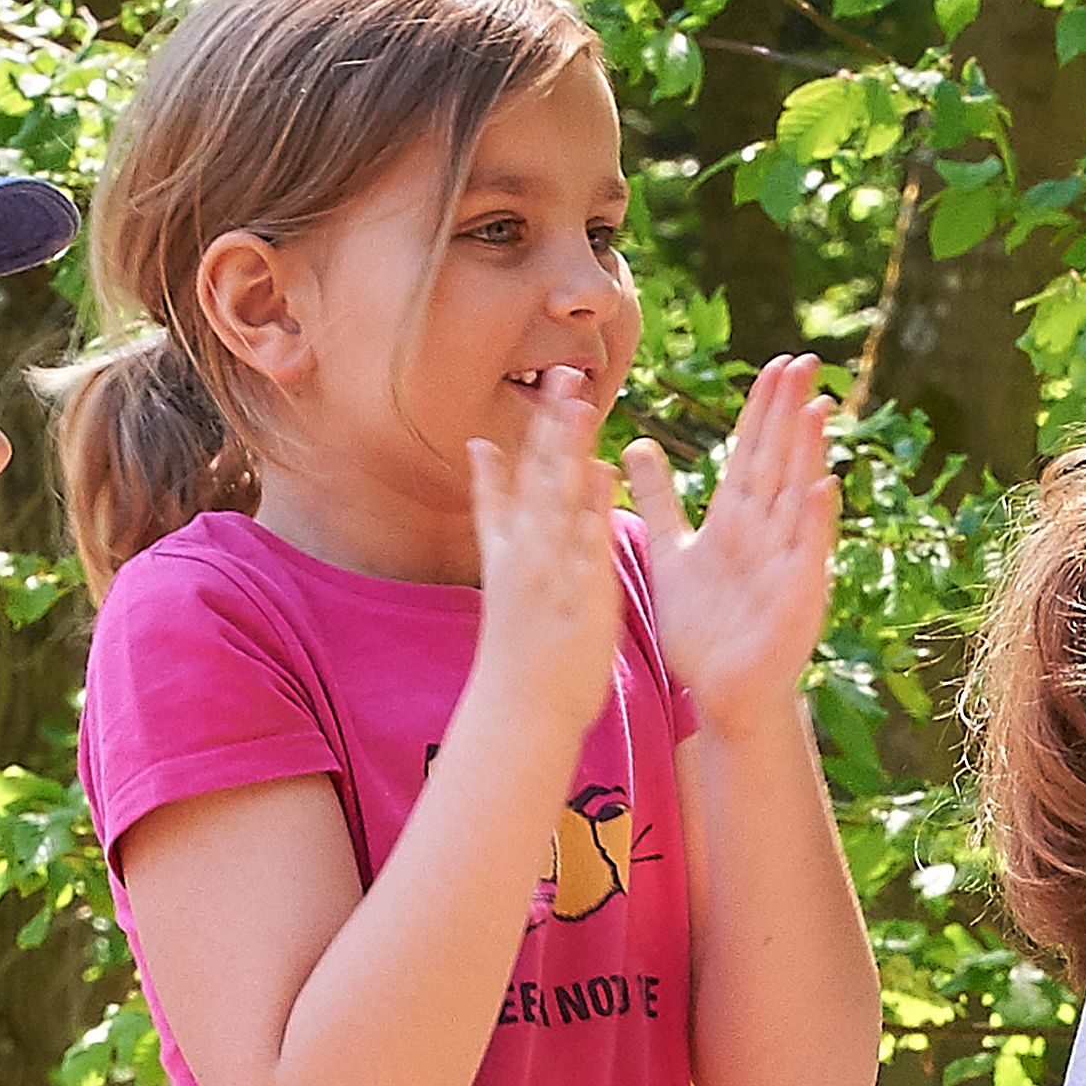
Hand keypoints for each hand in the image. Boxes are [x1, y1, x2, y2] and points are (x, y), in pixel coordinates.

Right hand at [460, 368, 631, 755]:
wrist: (519, 714)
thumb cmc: (518, 653)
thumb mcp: (500, 575)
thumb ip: (496, 513)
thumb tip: (483, 455)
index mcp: (507, 549)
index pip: (518, 478)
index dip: (535, 429)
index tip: (551, 383)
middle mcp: (522, 554)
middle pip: (536, 476)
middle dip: (550, 423)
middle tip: (564, 371)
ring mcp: (546, 572)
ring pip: (556, 499)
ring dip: (567, 450)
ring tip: (578, 402)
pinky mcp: (574, 595)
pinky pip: (585, 542)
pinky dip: (591, 505)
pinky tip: (602, 470)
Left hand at [632, 356, 841, 716]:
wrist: (720, 693)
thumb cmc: (702, 629)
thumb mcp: (670, 552)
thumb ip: (656, 500)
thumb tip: (635, 444)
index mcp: (734, 521)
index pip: (750, 453)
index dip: (762, 411)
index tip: (775, 365)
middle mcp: (763, 534)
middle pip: (776, 462)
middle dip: (789, 413)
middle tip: (805, 362)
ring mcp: (783, 563)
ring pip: (794, 497)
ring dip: (808, 453)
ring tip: (819, 406)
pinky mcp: (794, 599)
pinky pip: (804, 554)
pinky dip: (813, 521)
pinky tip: (821, 485)